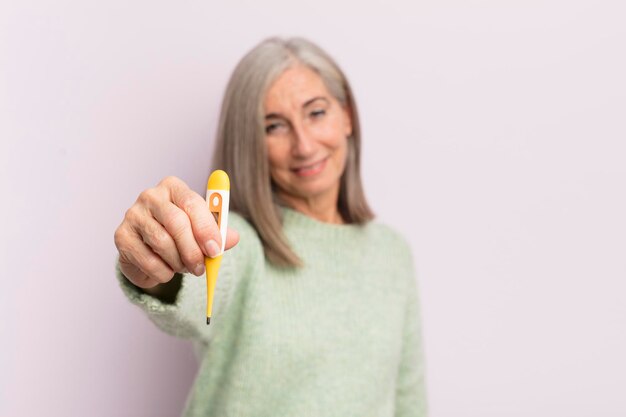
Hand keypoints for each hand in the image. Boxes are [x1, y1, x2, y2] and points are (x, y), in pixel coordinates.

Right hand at [114, 176, 238, 288]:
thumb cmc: (181, 235)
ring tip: (185, 268)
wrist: (150, 250)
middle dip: (192, 249)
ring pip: (161, 242)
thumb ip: (219, 234)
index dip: (205, 227)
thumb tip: (234, 238)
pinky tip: (167, 271)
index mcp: (174, 187)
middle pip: (175, 222)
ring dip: (178, 262)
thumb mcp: (203, 232)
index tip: (216, 249)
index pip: (191, 202)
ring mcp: (133, 214)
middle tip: (201, 268)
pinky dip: (162, 272)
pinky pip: (146, 259)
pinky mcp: (121, 236)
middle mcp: (151, 196)